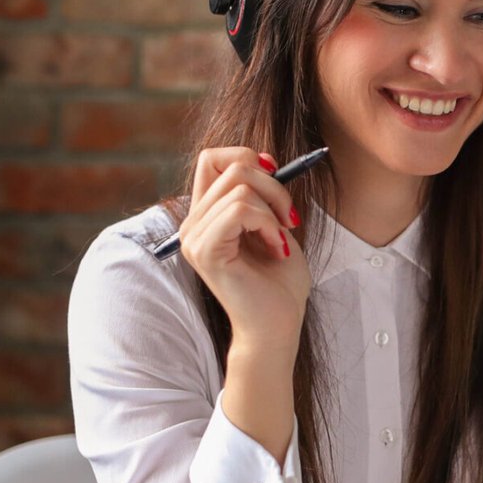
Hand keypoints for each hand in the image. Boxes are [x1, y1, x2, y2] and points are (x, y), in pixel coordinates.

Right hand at [176, 147, 310, 353]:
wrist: (278, 326)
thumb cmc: (280, 283)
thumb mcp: (274, 226)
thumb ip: (263, 194)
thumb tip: (264, 159)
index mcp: (206, 216)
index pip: (211, 158)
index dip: (247, 157)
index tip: (276, 179)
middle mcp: (193, 224)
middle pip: (231, 166)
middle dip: (274, 185)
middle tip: (290, 219)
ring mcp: (195, 238)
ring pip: (239, 186)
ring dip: (274, 209)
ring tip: (281, 240)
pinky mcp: (206, 251)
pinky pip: (239, 210)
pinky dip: (267, 223)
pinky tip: (277, 248)